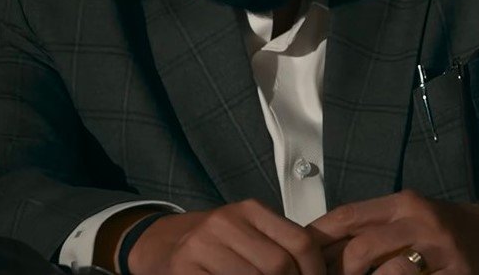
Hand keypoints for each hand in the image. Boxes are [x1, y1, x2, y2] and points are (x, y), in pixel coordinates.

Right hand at [126, 199, 325, 274]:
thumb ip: (277, 244)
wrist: (161, 244)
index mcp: (250, 210)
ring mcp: (202, 245)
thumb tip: (317, 271)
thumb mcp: (248, 232)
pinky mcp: (183, 268)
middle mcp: (226, 222)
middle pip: (279, 264)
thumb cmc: (215, 243)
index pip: (300, 241)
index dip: (314, 270)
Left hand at [308, 190, 478, 274]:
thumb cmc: (441, 229)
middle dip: (339, 273)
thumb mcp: (407, 216)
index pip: (348, 216)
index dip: (319, 238)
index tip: (301, 257)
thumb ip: (371, 226)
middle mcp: (420, 222)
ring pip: (389, 273)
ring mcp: (440, 250)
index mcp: (403, 203)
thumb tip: (320, 247)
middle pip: (362, 248)